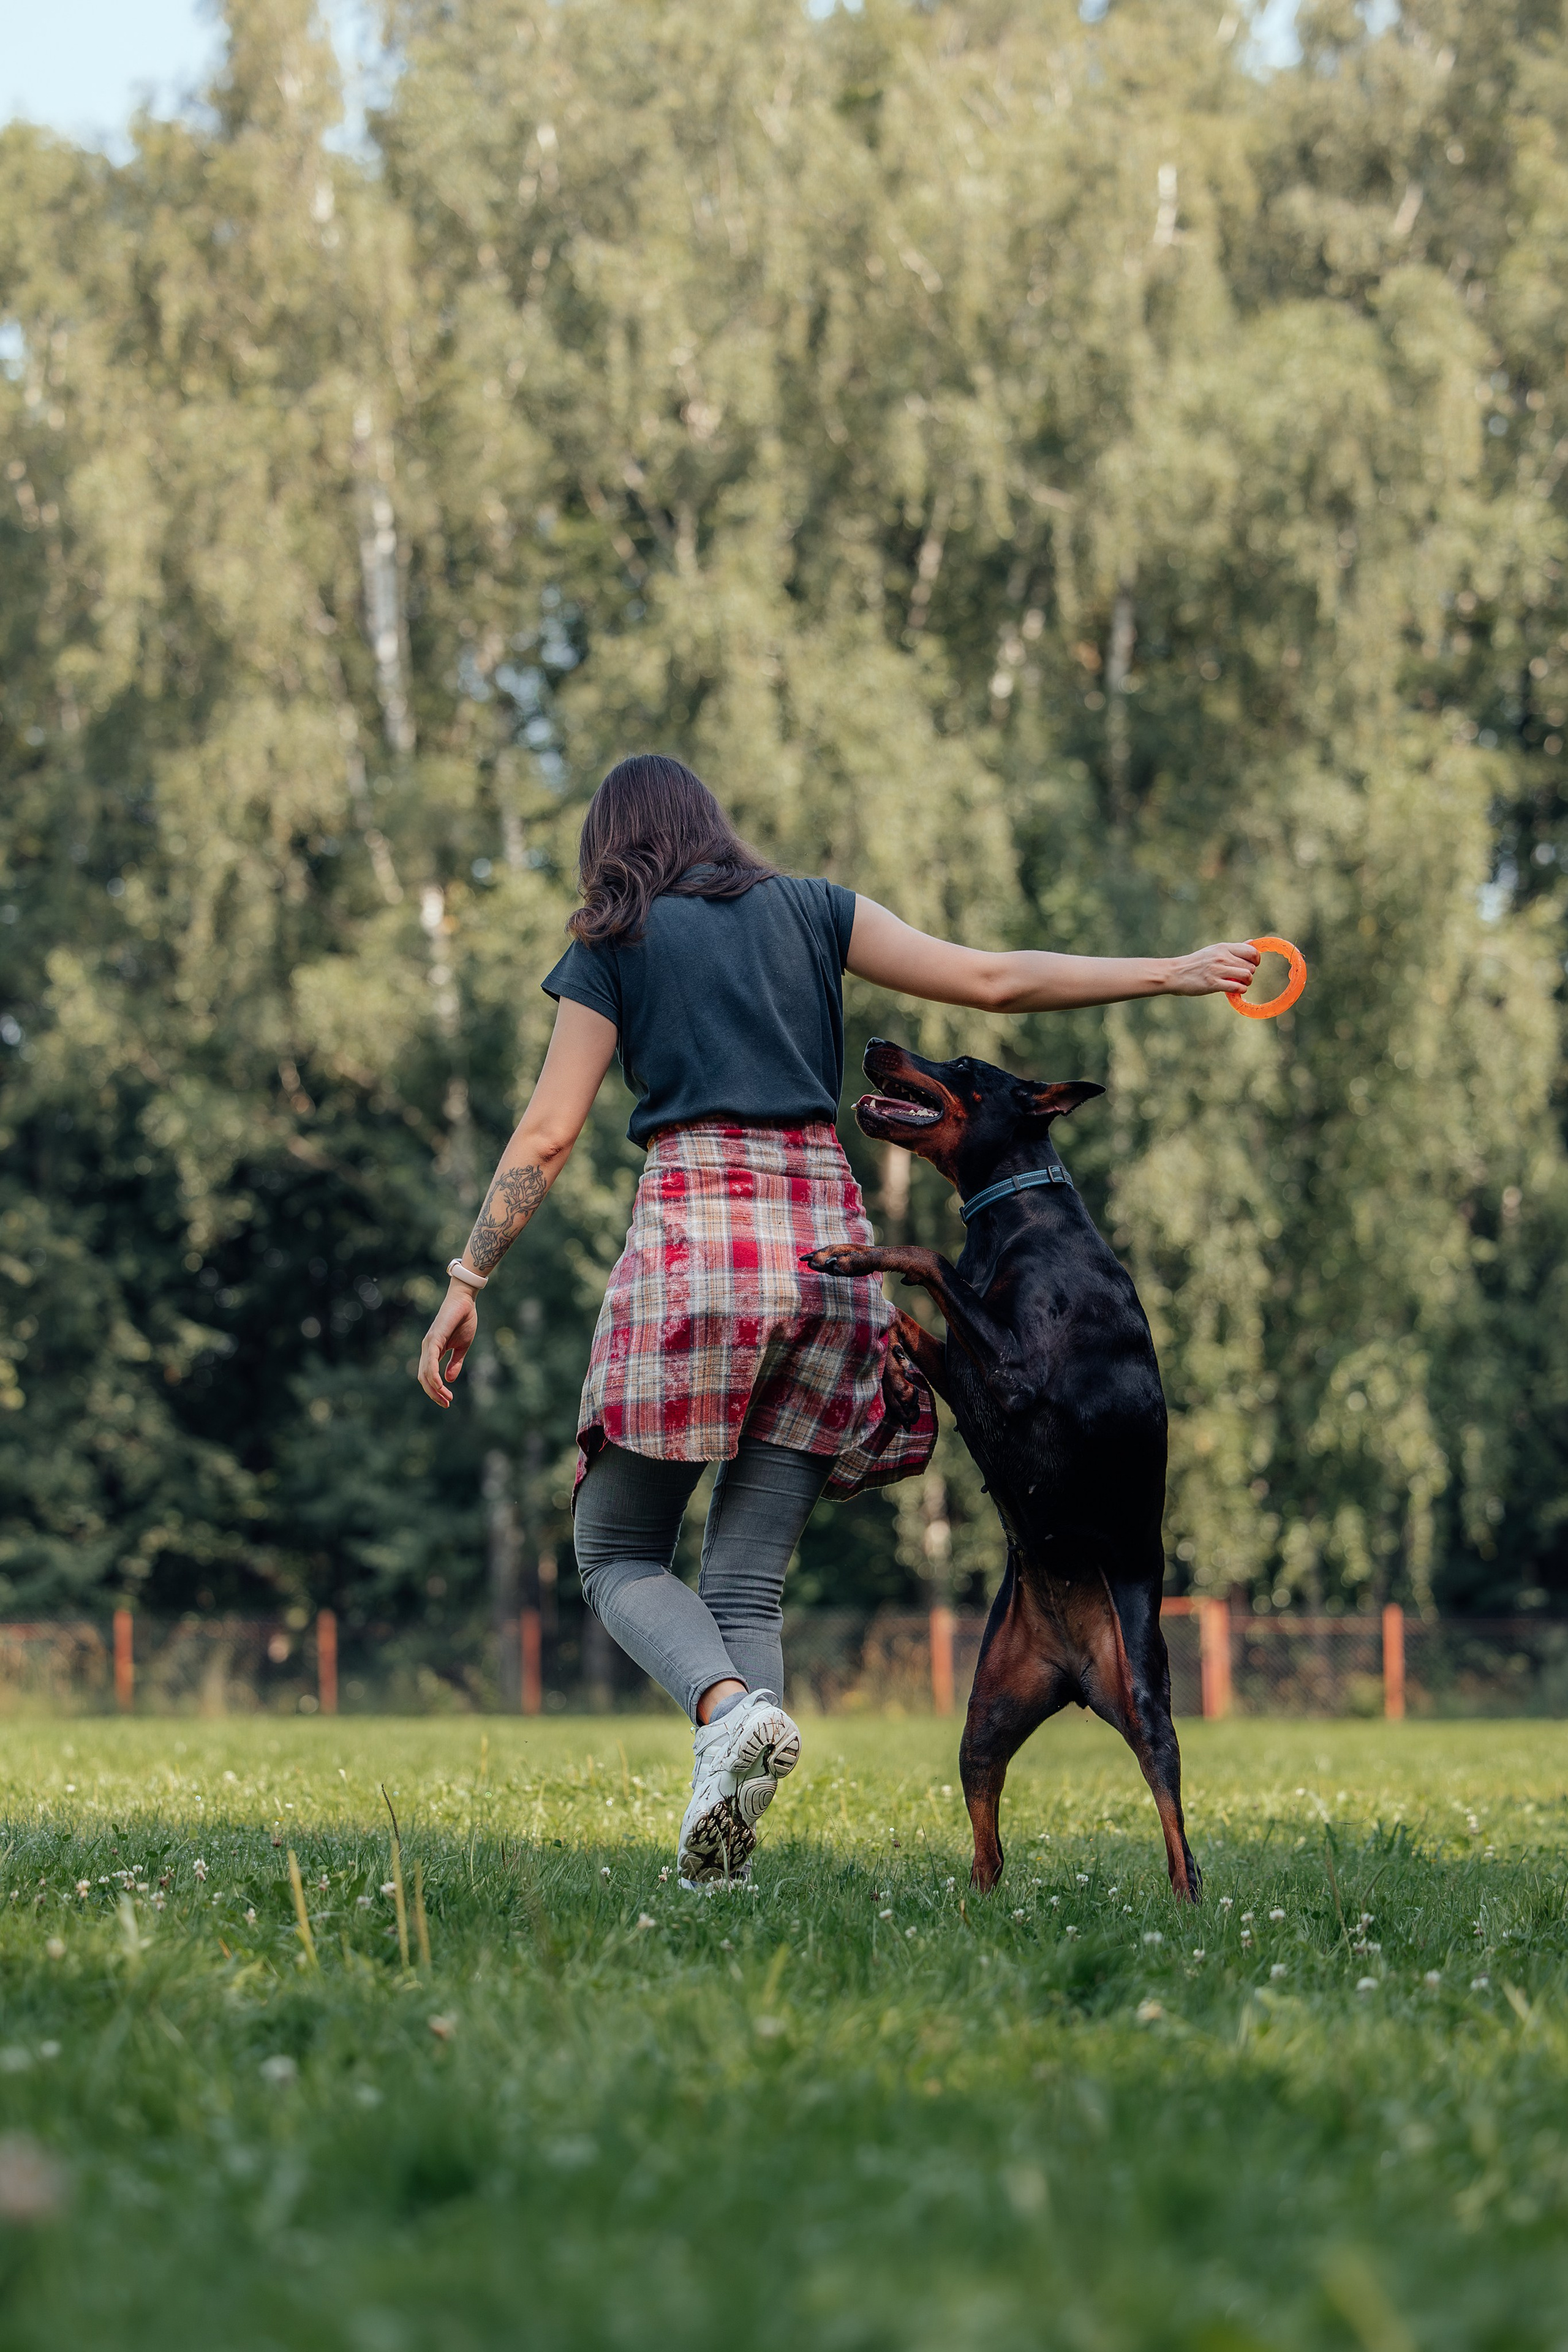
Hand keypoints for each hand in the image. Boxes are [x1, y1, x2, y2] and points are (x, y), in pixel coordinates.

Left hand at [417, 1285, 478, 1407]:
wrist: (465, 1301)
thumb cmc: (463, 1320)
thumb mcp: (462, 1347)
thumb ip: (455, 1363)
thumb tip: (448, 1380)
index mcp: (433, 1351)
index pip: (429, 1376)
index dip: (436, 1391)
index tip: (448, 1400)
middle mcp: (427, 1349)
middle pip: (423, 1378)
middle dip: (434, 1394)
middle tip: (446, 1404)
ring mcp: (428, 1344)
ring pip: (425, 1373)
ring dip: (434, 1389)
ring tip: (446, 1398)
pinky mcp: (434, 1339)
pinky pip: (430, 1362)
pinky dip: (433, 1375)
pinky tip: (441, 1385)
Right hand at [1164, 940, 1260, 996]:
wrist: (1174, 973)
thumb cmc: (1195, 963)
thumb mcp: (1214, 951)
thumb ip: (1233, 948)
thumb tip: (1252, 943)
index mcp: (1223, 947)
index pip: (1251, 951)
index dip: (1256, 960)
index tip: (1251, 965)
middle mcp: (1221, 957)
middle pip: (1251, 966)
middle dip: (1250, 973)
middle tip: (1241, 977)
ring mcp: (1217, 970)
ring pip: (1246, 976)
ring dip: (1246, 983)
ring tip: (1239, 984)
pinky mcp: (1213, 984)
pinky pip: (1237, 987)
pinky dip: (1240, 990)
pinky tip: (1235, 990)